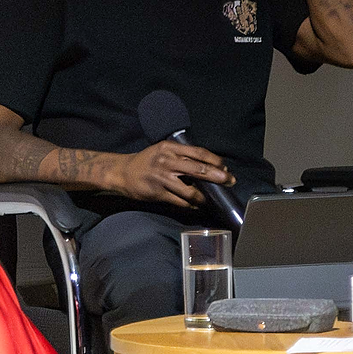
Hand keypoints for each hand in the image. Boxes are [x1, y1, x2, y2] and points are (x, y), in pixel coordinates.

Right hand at [111, 141, 235, 208]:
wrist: (122, 172)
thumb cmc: (146, 161)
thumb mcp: (163, 150)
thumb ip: (181, 155)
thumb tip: (206, 166)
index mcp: (170, 148)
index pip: (198, 152)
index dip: (215, 161)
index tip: (225, 167)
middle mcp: (167, 161)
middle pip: (198, 169)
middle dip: (217, 177)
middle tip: (230, 181)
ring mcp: (162, 178)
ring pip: (190, 190)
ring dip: (205, 196)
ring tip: (213, 199)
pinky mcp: (158, 193)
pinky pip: (179, 201)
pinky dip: (191, 205)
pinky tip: (197, 206)